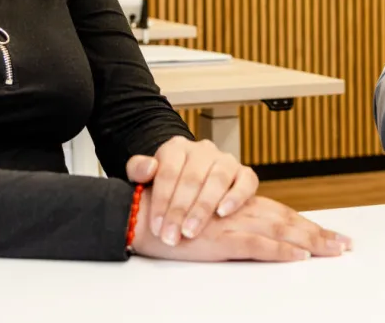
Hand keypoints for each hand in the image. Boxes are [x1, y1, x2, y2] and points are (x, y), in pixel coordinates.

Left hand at [126, 136, 257, 245]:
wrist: (190, 182)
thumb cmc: (166, 184)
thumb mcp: (145, 176)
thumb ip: (138, 170)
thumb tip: (148, 169)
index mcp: (176, 148)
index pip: (167, 172)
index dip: (161, 201)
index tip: (156, 227)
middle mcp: (203, 150)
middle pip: (192, 178)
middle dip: (180, 211)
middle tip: (172, 236)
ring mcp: (226, 160)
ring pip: (218, 179)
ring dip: (203, 208)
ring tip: (191, 232)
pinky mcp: (245, 173)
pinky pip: (246, 182)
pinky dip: (236, 197)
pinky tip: (223, 213)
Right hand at [129, 192, 349, 262]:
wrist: (143, 215)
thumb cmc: (171, 217)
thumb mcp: (205, 216)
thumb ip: (228, 219)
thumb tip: (253, 231)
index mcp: (239, 204)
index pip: (282, 213)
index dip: (308, 225)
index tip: (332, 236)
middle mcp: (242, 209)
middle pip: (290, 220)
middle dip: (319, 234)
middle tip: (345, 245)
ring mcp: (234, 223)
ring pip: (282, 230)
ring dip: (310, 241)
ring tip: (334, 251)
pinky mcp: (223, 238)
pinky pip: (258, 245)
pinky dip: (280, 251)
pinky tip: (299, 256)